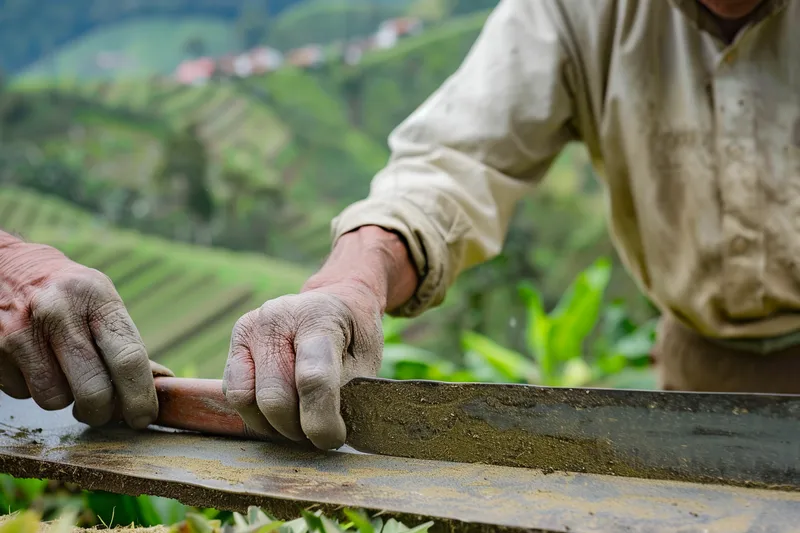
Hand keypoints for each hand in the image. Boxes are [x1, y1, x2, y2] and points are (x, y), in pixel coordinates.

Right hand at [0, 239, 161, 428]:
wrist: (7, 268)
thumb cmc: (69, 294)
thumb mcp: (101, 302)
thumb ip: (126, 343)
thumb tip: (160, 384)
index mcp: (97, 298)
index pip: (128, 359)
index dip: (139, 397)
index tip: (143, 417)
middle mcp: (58, 313)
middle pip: (93, 390)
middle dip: (102, 411)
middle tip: (102, 409)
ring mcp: (21, 332)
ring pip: (54, 400)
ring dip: (63, 397)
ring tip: (61, 369)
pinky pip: (23, 394)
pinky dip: (32, 387)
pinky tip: (34, 361)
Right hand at [222, 281, 383, 449]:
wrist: (334, 304)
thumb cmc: (352, 339)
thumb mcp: (363, 364)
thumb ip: (344, 397)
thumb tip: (325, 436)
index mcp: (318, 317)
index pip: (313, 379)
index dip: (320, 421)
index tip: (332, 440)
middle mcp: (276, 317)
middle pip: (275, 398)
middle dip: (297, 428)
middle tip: (317, 432)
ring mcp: (250, 327)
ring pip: (248, 401)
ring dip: (275, 425)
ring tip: (299, 419)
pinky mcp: (235, 340)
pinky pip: (235, 394)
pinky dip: (257, 413)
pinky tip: (281, 406)